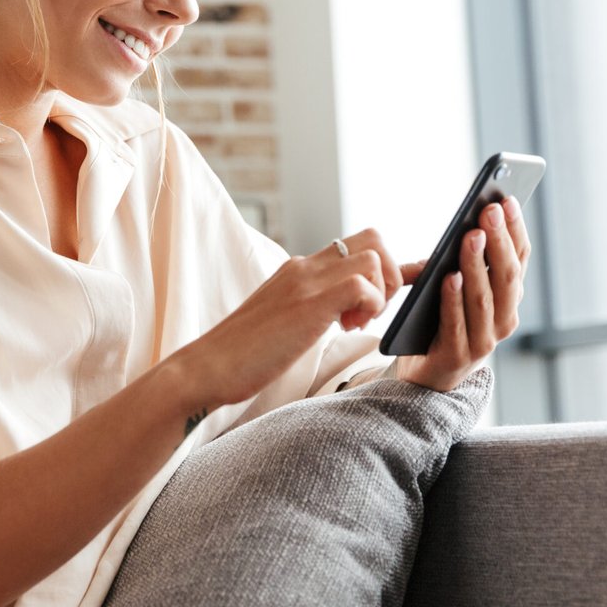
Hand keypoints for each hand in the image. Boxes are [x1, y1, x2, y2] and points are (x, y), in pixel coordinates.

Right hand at [171, 228, 404, 407]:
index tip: (399, 288)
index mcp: (298, 270)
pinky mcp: (309, 303)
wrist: (207, 367)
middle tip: (368, 313)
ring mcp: (306, 281)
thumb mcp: (283, 320)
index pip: (354, 246)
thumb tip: (338, 313)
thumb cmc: (243, 354)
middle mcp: (303, 267)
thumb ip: (310, 308)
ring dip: (379, 293)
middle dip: (388, 275)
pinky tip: (345, 329)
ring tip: (353, 324)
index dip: (385, 266)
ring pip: (373, 258)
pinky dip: (368, 307)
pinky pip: (361, 285)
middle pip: (373, 239)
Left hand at [395, 196, 532, 392]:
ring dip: (476, 264)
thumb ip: (467, 263)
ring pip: (483, 298)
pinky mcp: (456, 355)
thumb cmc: (444, 320)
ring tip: (469, 236)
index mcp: (509, 299)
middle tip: (489, 210)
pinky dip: (453, 299)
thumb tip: (468, 226)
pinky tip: (448, 276)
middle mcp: (504, 320)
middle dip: (499, 240)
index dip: (514, 230)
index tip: (507, 201)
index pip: (519, 260)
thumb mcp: (462, 288)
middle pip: (505, 276)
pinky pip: (455, 323)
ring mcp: (484, 341)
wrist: (429, 374)